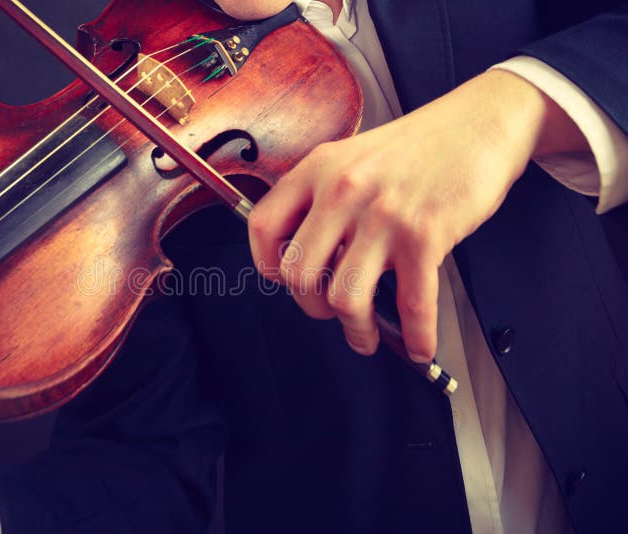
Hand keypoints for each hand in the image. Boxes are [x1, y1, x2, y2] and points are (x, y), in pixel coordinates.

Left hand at [249, 70, 586, 360]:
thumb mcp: (353, 157)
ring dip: (356, 331)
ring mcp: (382, 214)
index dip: (268, 264)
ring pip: (344, 298)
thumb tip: (312, 257)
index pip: (263, 227)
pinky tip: (420, 345)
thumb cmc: (418, 147)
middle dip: (311, 307)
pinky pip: (411, 305)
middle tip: (329, 311)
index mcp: (318, 169)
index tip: (284, 280)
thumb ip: (324, 197)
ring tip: (366, 336)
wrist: (480, 123)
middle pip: (299, 274)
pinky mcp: (424, 234)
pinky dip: (416, 337)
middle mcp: (342, 190)